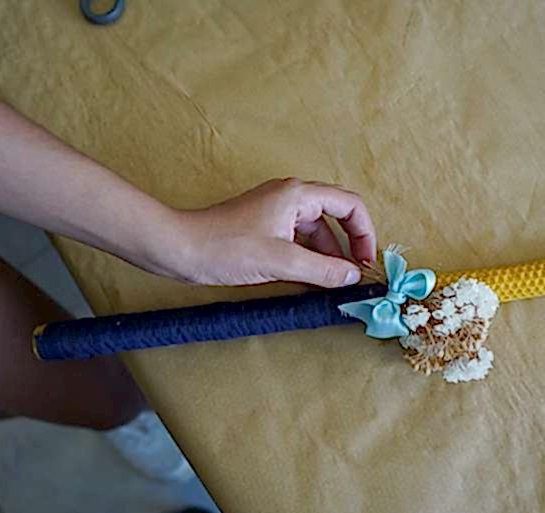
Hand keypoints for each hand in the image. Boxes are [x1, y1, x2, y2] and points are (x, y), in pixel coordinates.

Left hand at [156, 178, 376, 287]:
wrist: (178, 249)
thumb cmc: (225, 247)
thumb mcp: (281, 262)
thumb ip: (323, 270)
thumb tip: (354, 277)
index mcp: (298, 195)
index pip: (350, 205)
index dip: (365, 232)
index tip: (366, 261)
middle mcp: (290, 198)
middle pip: (335, 218)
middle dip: (348, 247)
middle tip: (355, 276)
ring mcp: (277, 212)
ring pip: (316, 233)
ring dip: (328, 257)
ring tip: (334, 285)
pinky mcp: (264, 228)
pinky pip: (298, 242)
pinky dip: (309, 260)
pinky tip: (311, 282)